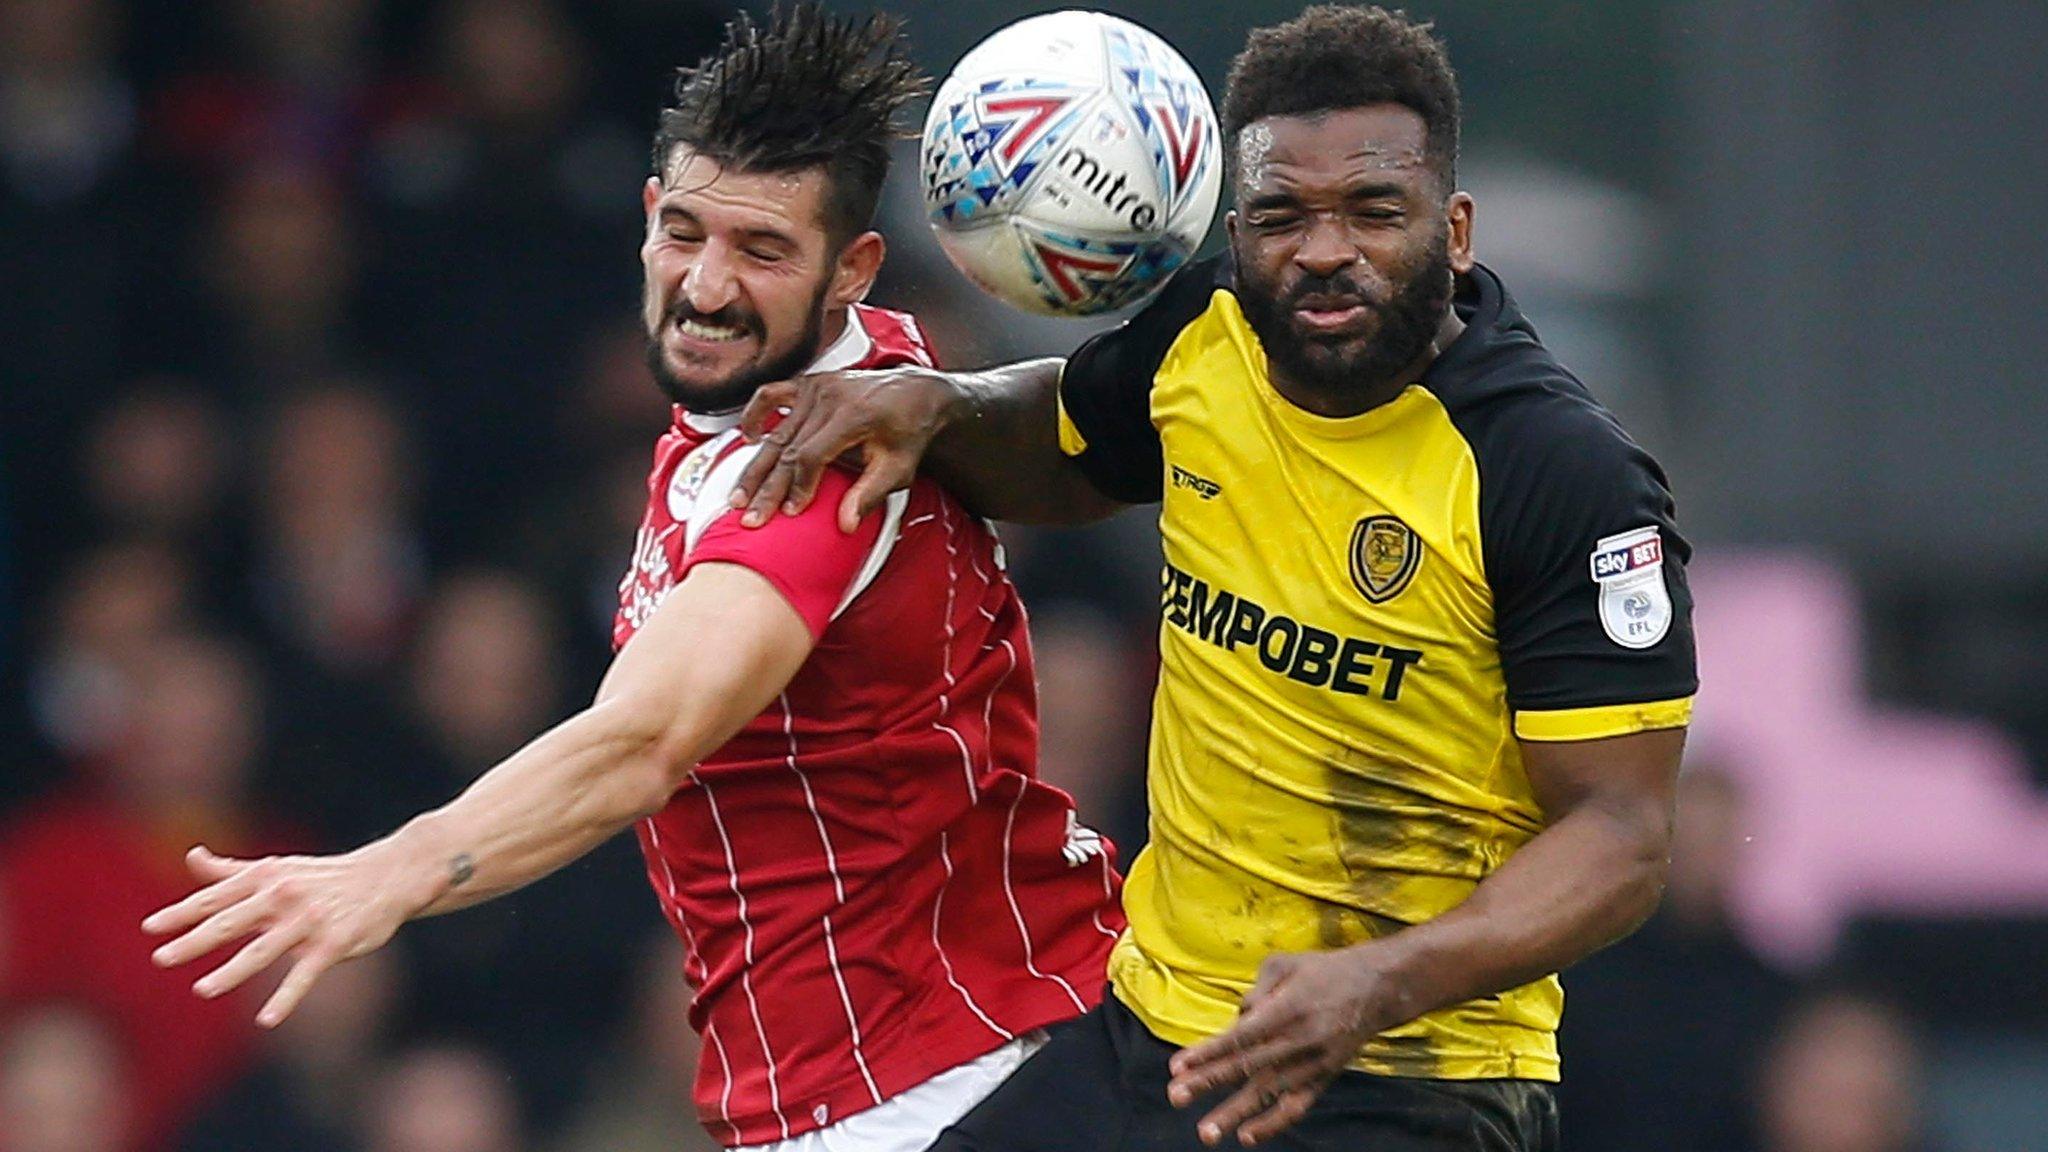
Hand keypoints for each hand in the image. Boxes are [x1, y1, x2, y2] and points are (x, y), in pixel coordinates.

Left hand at [141, 843, 434, 1027]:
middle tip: (161, 958)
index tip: (150, 928)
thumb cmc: (323, 877)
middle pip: (230, 922)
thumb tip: (191, 857)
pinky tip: (267, 1019)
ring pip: (262, 950)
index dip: (181, 913)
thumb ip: (231, 871)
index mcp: (265, 878)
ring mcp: (307, 921)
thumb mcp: (277, 869)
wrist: (386, 877)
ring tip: (203, 989)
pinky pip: (304, 975)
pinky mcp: (332, 944)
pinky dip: (287, 998)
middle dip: (194, 941)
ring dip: (232, 971)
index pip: (215, 897)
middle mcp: (282, 896)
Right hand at [729, 367, 959, 532]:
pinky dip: (756, 415)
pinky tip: (749, 438)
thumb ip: (871, 494)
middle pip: (787, 447)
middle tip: (751, 516)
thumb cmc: (910, 430)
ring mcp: (817, 387)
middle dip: (767, 487)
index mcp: (853, 415)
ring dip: (755, 466)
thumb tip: (846, 524)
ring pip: (776, 432)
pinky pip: (772, 395)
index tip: (791, 512)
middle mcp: (830, 397)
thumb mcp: (899, 467)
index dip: (799, 487)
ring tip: (739, 494)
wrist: (917, 393)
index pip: (811, 455)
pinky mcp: (809, 384)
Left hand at [1166, 948, 1409, 1145]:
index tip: (1177, 1066)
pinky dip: (1273, 1123)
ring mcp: (1311, 1063)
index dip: (1208, 1053)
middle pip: (1246, 1067)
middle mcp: (1297, 1040)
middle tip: (1175, 1096)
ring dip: (1234, 1113)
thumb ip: (1256, 991)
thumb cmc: (1323, 971)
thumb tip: (1236, 1021)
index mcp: (1286, 1009)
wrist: (1377, 988)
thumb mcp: (1285, 964)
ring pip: (1268, 1093)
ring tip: (1206, 1132)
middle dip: (1207, 1082)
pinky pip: (1297, 1106)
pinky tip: (1247, 1136)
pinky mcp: (1323, 1078)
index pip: (1240, 1037)